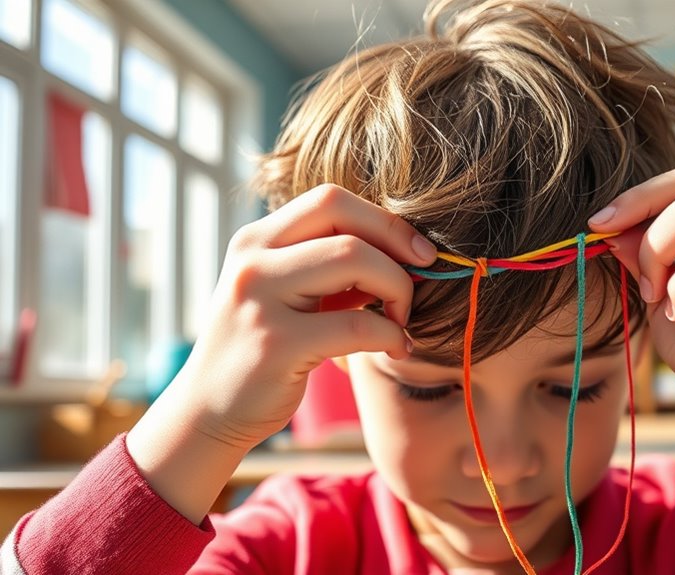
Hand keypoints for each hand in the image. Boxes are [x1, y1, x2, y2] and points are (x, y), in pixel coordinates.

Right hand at [170, 184, 435, 449]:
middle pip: (346, 221)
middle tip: (423, 276)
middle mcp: (252, 260)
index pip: (331, 199)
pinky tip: (397, 348)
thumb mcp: (289, 296)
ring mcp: (260, 300)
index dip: (384, 219)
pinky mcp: (276, 345)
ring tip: (401, 319)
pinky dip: (391, 335)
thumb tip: (405, 251)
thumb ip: (331, 269)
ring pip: (354, 260)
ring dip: (398, 288)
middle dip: (398, 245)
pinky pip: (358, 326)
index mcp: (256, 240)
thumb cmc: (264, 350)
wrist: (208, 413)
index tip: (417, 250)